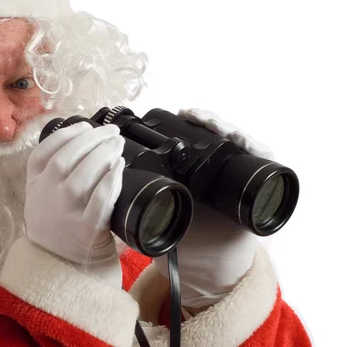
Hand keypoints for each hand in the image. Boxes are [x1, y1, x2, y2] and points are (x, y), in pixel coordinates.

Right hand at [24, 122, 124, 287]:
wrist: (61, 266)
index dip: (65, 135)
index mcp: (35, 186)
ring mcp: (65, 213)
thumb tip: (83, 140)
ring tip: (118, 144)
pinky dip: (111, 180)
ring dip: (103, 154)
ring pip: (83, 175)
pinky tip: (119, 167)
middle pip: (66, 159)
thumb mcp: (40, 198)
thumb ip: (49, 172)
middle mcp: (46, 197)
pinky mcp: (86, 228)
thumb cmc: (56, 226)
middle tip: (111, 131)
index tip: (85, 124)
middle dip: (91, 139)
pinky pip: (100, 199)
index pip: (43, 153)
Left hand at [153, 108, 272, 310]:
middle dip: (207, 120)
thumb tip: (117, 177)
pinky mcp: (259, 190)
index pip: (193, 134)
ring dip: (230, 128)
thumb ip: (141, 196)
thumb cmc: (180, 241)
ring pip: (239, 142)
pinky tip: (246, 142)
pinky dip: (258, 149)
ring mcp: (238, 177)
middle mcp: (216, 168)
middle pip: (216, 133)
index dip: (189, 121)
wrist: (206, 269)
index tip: (180, 112)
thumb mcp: (157, 213)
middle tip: (194, 114)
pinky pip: (265, 164)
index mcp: (191, 170)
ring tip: (217, 124)